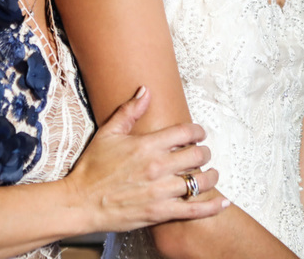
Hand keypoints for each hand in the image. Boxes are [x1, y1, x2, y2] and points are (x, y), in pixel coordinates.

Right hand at [66, 86, 228, 233]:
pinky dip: (212, 206)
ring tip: (211, 174)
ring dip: (210, 176)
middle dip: (204, 152)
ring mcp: (160, 191)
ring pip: (199, 181)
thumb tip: (145, 90)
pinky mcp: (159, 212)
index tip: (199, 134)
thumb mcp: (107, 133)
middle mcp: (156, 166)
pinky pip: (193, 209)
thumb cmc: (92, 168)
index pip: (186, 132)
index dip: (198, 131)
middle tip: (203, 154)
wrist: (80, 202)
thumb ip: (129, 111)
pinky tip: (223, 201)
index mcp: (146, 145)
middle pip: (197, 155)